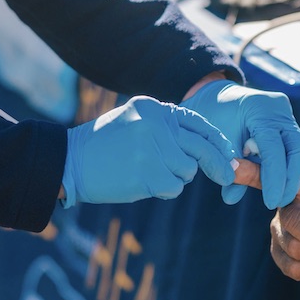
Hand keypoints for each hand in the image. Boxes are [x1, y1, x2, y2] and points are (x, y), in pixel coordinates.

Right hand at [61, 96, 235, 206]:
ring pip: (188, 170)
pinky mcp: (148, 173)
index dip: (217, 140)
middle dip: (219, 164)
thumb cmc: (104, 146)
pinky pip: (174, 188)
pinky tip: (144, 183)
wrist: (70, 161)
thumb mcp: (135, 121)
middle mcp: (156, 124)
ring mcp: (153, 149)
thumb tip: (206, 148)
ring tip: (151, 173)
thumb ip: (166, 128)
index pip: (198, 122)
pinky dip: (165, 190)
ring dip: (176, 178)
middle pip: (201, 147)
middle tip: (228, 175)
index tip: (229, 153)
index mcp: (155, 108)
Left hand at [181, 80, 299, 208]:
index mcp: (259, 108)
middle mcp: (279, 108)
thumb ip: (228, 169)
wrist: (214, 98)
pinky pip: (293, 148)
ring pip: (299, 149)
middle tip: (281, 203)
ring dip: (292, 176)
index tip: (271, 202)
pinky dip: (288, 168)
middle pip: (297, 148)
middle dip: (291, 179)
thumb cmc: (209, 119)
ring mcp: (286, 114)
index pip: (274, 148)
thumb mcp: (214, 145)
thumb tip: (231, 198)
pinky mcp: (288, 123)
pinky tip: (281, 187)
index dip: (274, 178)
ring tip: (281, 198)